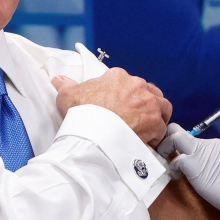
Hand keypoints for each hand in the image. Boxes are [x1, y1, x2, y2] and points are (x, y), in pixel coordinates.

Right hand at [52, 68, 170, 145]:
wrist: (94, 130)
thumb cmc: (82, 112)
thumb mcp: (68, 96)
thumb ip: (66, 85)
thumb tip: (58, 79)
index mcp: (117, 77)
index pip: (127, 83)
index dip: (126, 96)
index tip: (120, 107)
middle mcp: (137, 85)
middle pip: (148, 92)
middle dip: (144, 103)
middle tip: (135, 118)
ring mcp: (148, 102)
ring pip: (161, 106)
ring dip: (156, 116)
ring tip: (146, 128)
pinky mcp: (155, 120)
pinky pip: (161, 127)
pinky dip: (156, 135)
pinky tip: (146, 142)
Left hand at [157, 124, 219, 219]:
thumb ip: (208, 163)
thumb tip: (192, 168)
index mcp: (214, 144)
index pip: (188, 135)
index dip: (177, 141)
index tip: (173, 153)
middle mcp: (207, 144)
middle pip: (177, 131)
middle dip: (165, 141)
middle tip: (163, 156)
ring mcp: (201, 153)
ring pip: (173, 140)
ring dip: (165, 151)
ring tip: (170, 167)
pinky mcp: (195, 165)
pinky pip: (175, 160)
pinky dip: (172, 168)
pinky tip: (177, 178)